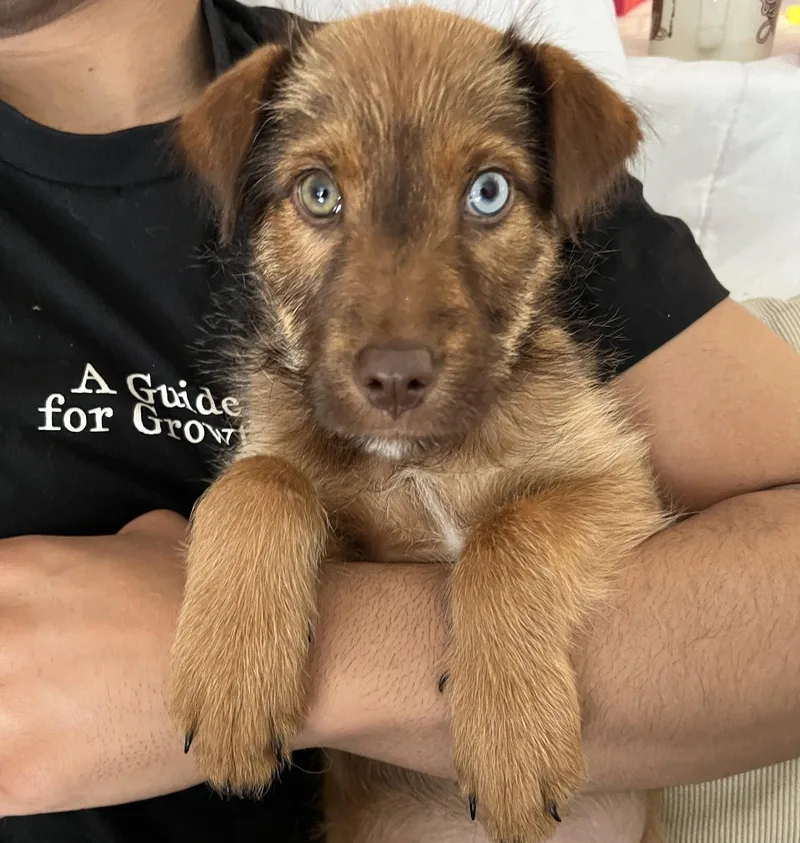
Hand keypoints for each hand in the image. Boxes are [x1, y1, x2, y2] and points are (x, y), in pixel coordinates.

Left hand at [0, 510, 202, 814]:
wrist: (255, 667)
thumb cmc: (208, 602)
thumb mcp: (154, 536)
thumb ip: (103, 547)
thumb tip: (106, 555)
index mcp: (19, 568)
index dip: (4, 622)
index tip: (19, 642)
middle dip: (7, 671)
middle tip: (43, 683)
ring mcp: (2, 706)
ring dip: (11, 720)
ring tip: (53, 721)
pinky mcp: (17, 774)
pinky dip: (16, 770)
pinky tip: (56, 758)